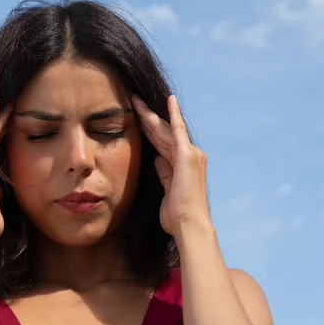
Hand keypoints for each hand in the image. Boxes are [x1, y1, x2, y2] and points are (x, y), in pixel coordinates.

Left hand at [132, 95, 209, 235]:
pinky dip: (174, 114)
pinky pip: (178, 130)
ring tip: (136, 99)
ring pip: (164, 128)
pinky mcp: (187, 155)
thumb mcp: (167, 189)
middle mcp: (190, 154)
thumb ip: (164, 172)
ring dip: (150, 114)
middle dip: (146, 117)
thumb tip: (157, 158)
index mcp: (182, 164)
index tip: (136, 117)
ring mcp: (190, 153)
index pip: (161, 141)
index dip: (148, 129)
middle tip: (133, 100)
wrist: (188, 225)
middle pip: (161, 132)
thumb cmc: (177, 215)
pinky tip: (168, 100)